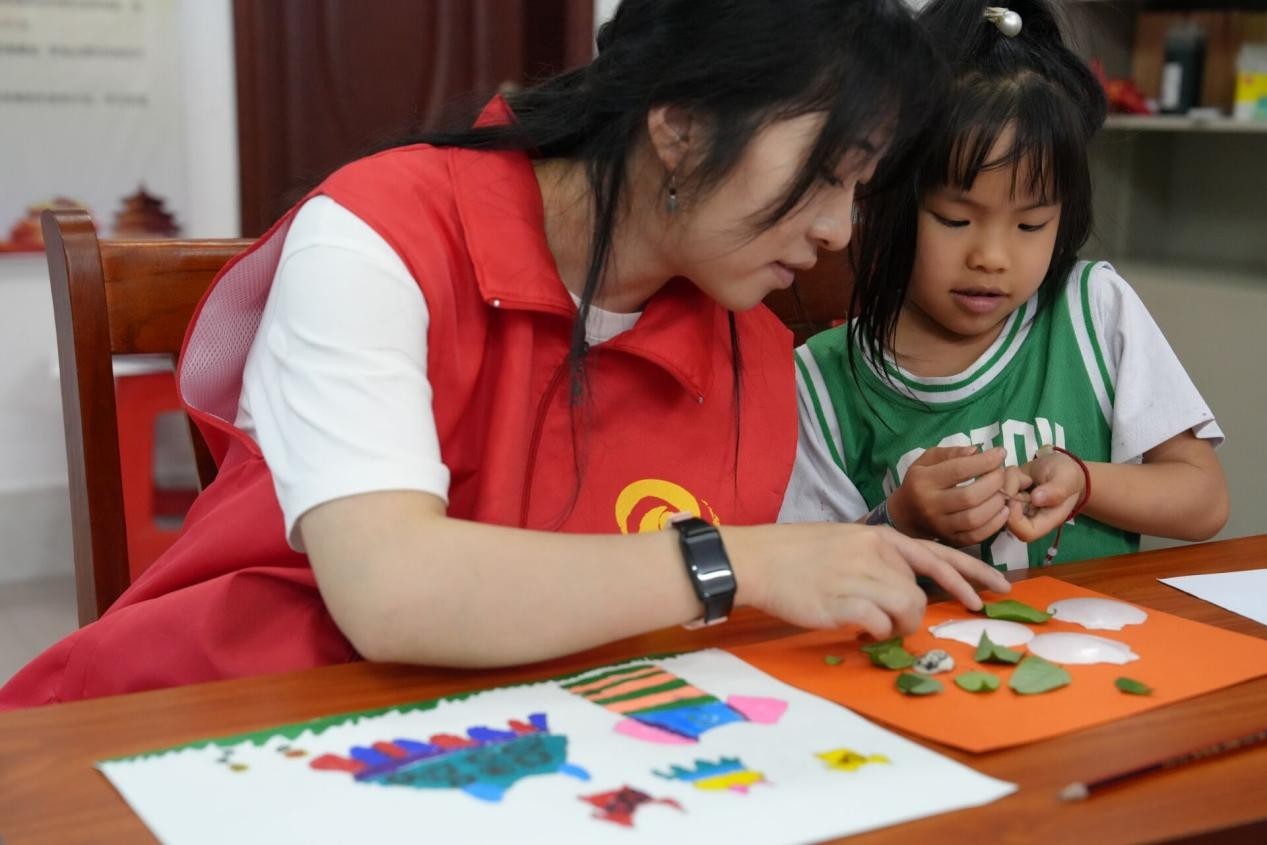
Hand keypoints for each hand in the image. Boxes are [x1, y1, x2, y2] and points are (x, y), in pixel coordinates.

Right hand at [728, 522, 1010, 639]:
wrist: (758, 560)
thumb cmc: (797, 553)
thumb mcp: (846, 542)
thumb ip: (879, 561)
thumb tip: (905, 589)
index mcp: (879, 536)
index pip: (938, 554)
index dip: (972, 573)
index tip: (999, 589)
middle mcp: (875, 554)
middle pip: (920, 593)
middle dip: (915, 614)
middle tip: (900, 623)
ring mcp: (860, 578)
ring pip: (906, 611)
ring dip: (896, 627)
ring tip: (872, 626)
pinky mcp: (844, 604)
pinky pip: (880, 626)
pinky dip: (875, 633)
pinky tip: (857, 629)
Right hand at [887, 446, 1009, 545]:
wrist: (905, 514)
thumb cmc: (920, 481)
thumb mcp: (928, 459)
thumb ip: (952, 453)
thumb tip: (977, 451)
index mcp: (923, 481)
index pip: (958, 470)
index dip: (984, 461)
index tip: (1000, 453)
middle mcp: (930, 505)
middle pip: (969, 496)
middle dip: (994, 482)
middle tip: (1002, 473)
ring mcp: (940, 526)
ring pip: (974, 519)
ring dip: (997, 503)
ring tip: (1004, 491)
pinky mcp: (951, 540)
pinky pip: (976, 536)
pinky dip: (995, 524)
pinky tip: (1002, 510)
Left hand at [1005, 447, 1084, 541]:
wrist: (1060, 469)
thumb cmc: (1068, 478)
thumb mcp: (1067, 481)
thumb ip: (1057, 491)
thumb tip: (1036, 499)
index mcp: (1043, 523)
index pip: (1024, 533)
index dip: (1016, 518)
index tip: (1018, 498)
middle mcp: (1023, 518)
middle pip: (1003, 515)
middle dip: (1010, 492)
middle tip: (1026, 480)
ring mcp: (1011, 506)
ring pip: (997, 497)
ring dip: (1010, 481)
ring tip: (1028, 477)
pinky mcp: (1004, 492)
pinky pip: (995, 484)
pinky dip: (1006, 475)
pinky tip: (1020, 475)